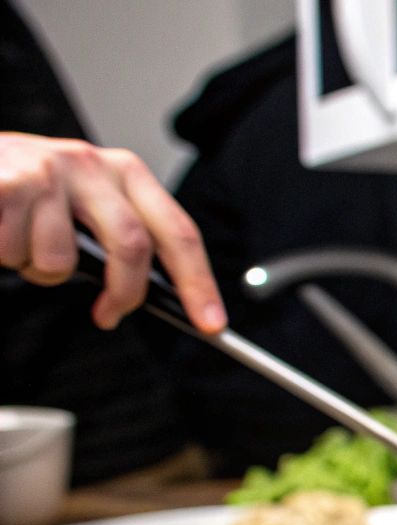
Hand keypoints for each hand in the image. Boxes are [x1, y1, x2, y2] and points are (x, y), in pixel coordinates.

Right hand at [0, 132, 224, 331]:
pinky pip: (18, 253)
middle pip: (133, 246)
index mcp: (124, 172)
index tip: (211, 323)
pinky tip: (1, 231)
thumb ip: (117, 238)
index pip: (178, 232)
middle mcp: (92, 164)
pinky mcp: (11, 183)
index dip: (198, 282)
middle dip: (124, 292)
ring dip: (41, 271)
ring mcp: (50, 171)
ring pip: (62, 261)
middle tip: (110, 316)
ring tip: (24, 245)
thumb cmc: (28, 192)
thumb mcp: (82, 204)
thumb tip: (155, 294)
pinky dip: (7, 256)